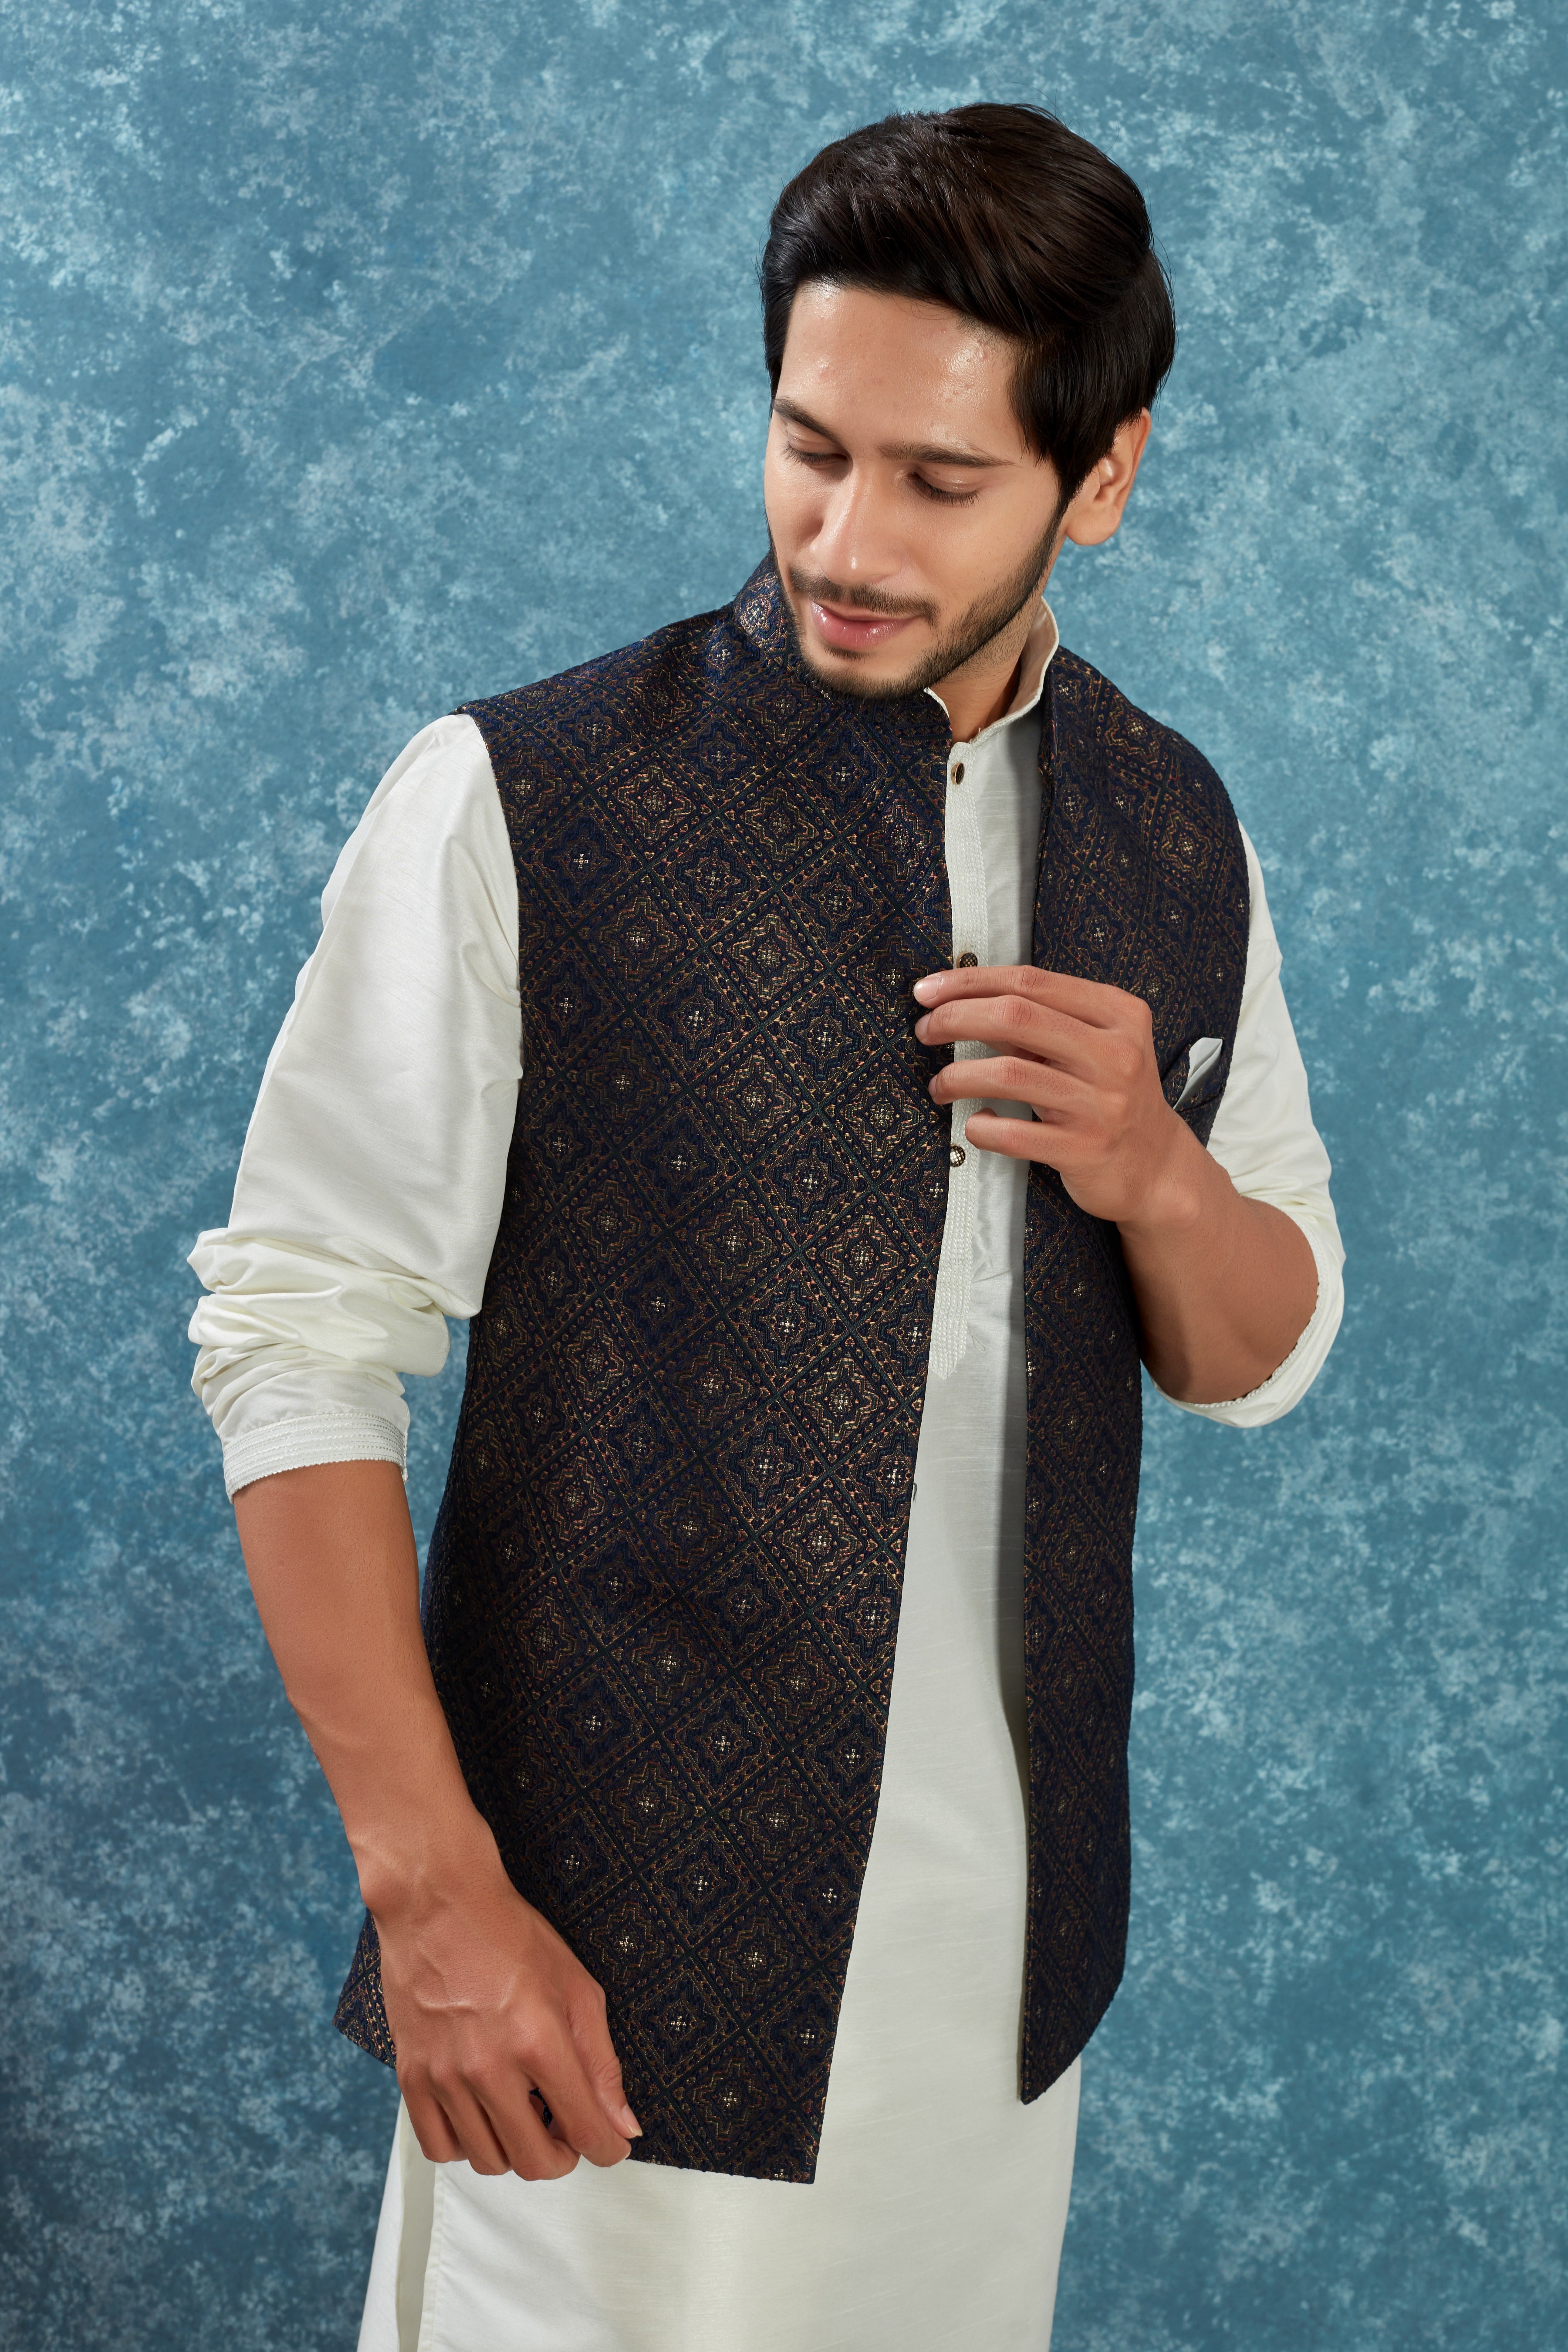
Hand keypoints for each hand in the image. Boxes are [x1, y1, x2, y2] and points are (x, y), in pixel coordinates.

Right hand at [373, 1849, 640, 2179]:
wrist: (438, 1905)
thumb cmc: (510, 1936)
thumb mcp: (578, 1988)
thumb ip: (602, 2063)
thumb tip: (623, 2125)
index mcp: (539, 2042)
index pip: (585, 2133)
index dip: (607, 2149)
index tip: (609, 2144)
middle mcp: (489, 2068)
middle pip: (536, 2162)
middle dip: (564, 2155)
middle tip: (566, 2126)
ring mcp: (444, 2077)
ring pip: (490, 2161)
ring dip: (517, 2148)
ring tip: (525, 2109)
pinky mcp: (411, 2077)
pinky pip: (441, 2147)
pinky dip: (469, 2145)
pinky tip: (483, 2113)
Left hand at [913, 964, 1197, 1230]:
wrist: (1156, 1167)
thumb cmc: (1112, 1097)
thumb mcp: (1093, 1046)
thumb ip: (1041, 1021)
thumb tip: (962, 1000)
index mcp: (1118, 1014)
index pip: (1031, 981)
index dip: (970, 981)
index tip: (929, 990)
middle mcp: (1116, 1054)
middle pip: (1015, 1017)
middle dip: (955, 1018)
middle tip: (925, 1030)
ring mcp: (1103, 1104)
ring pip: (1008, 1073)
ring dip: (957, 1076)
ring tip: (939, 1084)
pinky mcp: (1085, 1149)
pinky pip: (1013, 1134)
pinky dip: (981, 1126)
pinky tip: (975, 1123)